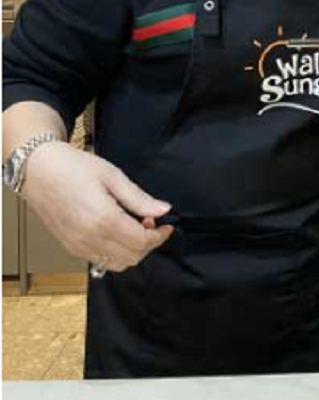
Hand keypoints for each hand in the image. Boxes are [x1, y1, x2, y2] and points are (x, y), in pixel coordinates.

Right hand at [22, 141, 173, 273]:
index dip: (159, 235)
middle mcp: (89, 239)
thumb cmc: (73, 168)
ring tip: (134, 226)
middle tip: (151, 221)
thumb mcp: (113, 176)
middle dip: (149, 243)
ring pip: (117, 263)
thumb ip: (139, 198)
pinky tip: (118, 232)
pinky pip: (100, 260)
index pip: (141, 242)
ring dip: (133, 250)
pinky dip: (116, 252)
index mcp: (103, 220)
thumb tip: (163, 210)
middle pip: (132, 257)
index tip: (167, 224)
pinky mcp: (71, 247)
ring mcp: (78, 246)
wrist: (38, 171)